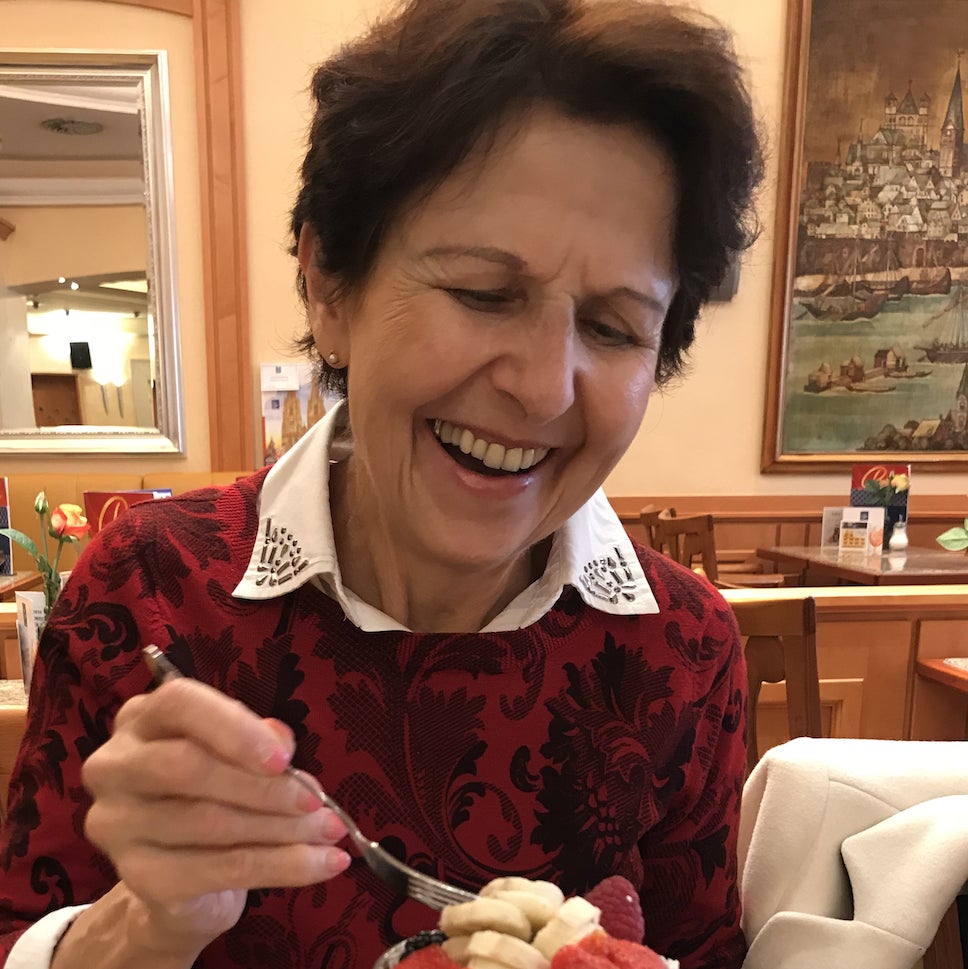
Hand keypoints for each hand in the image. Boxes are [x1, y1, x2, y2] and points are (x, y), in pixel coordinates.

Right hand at [81, 678, 349, 957]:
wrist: (183, 877)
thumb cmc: (215, 792)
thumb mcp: (240, 755)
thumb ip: (261, 742)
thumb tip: (282, 744)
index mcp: (143, 718)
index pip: (179, 704)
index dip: (233, 728)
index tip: (283, 758)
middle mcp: (116, 766)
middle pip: (186, 768)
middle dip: (263, 786)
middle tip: (316, 800)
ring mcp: (117, 824)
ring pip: (209, 823)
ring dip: (283, 829)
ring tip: (330, 832)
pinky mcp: (139, 876)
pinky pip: (221, 870)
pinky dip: (283, 866)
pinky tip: (323, 863)